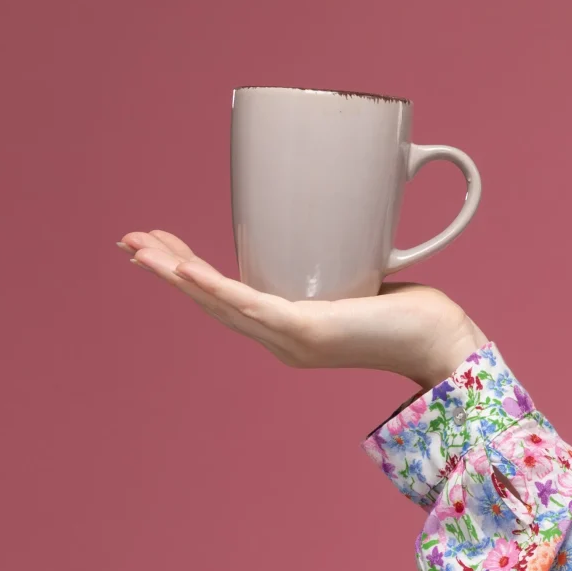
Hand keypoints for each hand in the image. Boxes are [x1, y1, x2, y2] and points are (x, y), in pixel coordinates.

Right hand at [117, 229, 489, 387]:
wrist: (443, 343)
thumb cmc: (414, 315)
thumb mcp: (364, 282)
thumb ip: (342, 264)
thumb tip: (342, 227)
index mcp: (288, 329)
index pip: (227, 298)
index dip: (189, 274)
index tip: (162, 246)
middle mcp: (280, 339)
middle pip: (210, 301)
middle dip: (165, 269)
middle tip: (128, 240)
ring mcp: (290, 338)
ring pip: (217, 302)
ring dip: (174, 274)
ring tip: (137, 248)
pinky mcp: (305, 331)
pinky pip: (247, 304)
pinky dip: (211, 287)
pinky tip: (182, 271)